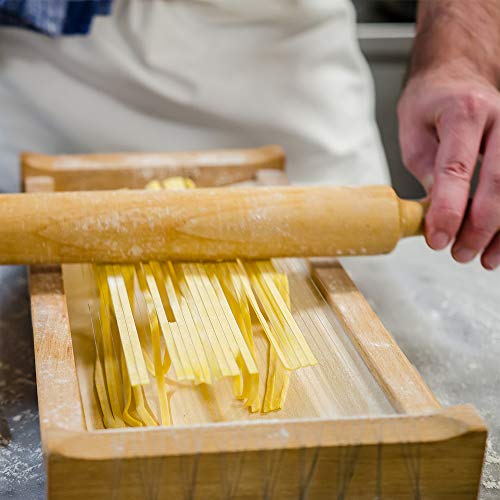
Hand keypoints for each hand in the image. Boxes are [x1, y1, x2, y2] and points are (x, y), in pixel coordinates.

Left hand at [398, 64, 499, 269]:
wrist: (461, 72)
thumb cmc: (432, 102)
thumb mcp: (413, 131)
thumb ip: (426, 170)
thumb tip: (437, 212)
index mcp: (464, 111)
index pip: (456, 167)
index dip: (448, 208)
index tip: (437, 238)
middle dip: (480, 225)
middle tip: (460, 253)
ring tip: (485, 259)